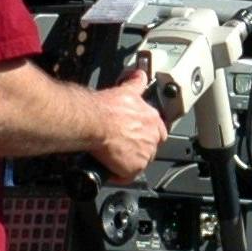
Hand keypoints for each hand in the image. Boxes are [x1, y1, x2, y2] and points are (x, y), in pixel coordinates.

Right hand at [89, 68, 170, 184]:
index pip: (157, 130)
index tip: (134, 135)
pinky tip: (108, 169)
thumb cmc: (105, 108)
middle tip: (120, 148)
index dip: (144, 134)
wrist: (93, 121)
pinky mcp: (133, 167)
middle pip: (149, 148)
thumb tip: (138, 74)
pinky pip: (127, 176)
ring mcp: (144, 153)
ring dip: (127, 162)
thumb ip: (135, 82)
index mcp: (152, 118)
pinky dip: (117, 174)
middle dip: (136, 149)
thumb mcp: (125, 91)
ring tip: (111, 159)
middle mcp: (152, 136)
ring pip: (138, 162)